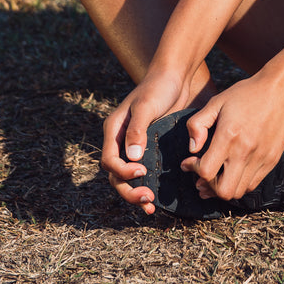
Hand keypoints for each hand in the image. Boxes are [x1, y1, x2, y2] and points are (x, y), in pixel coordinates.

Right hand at [101, 67, 213, 213]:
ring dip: (135, 193)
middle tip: (148, 199)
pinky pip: (141, 172)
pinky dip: (145, 186)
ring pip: (126, 177)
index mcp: (113, 130)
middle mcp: (120, 141)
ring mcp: (133, 146)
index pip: (110, 160)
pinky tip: (156, 198)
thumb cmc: (158, 88)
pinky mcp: (148, 148)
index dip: (122, 171)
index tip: (142, 172)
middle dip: (128, 190)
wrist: (174, 77)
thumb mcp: (147, 106)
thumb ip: (137, 130)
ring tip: (151, 205)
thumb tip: (132, 158)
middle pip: (115, 174)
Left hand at [180, 73, 283, 203]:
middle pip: (223, 191)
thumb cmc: (247, 93)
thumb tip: (192, 148)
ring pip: (239, 192)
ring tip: (218, 175)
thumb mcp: (217, 101)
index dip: (193, 169)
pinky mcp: (272, 160)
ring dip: (224, 187)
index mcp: (229, 136)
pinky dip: (240, 182)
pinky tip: (234, 169)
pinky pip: (253, 184)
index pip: (206, 171)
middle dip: (209, 186)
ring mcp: (261, 158)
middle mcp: (246, 151)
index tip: (190, 162)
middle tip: (204, 173)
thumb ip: (198, 124)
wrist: (282, 88)